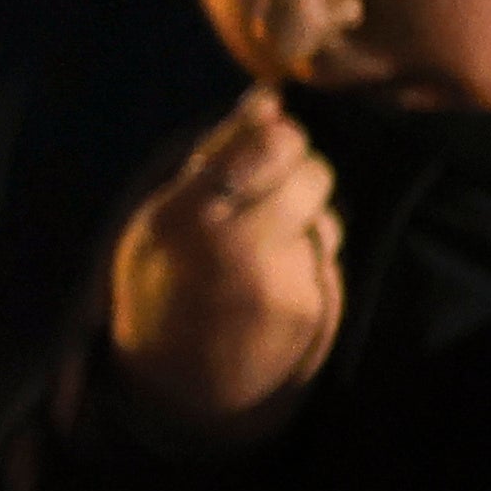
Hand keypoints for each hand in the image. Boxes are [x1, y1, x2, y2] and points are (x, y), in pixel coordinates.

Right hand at [107, 88, 344, 447]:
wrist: (175, 392)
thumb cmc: (163, 289)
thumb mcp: (162, 219)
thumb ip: (216, 157)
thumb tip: (271, 98)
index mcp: (184, 213)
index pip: (271, 138)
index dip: (278, 140)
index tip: (263, 156)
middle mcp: (231, 243)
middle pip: (311, 169)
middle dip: (299, 179)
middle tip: (266, 208)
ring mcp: (275, 278)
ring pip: (328, 214)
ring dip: (308, 224)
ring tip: (264, 256)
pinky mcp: (308, 307)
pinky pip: (327, 257)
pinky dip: (309, 265)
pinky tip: (274, 289)